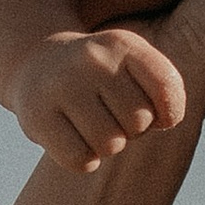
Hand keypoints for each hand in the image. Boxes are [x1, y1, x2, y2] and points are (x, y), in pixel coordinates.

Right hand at [12, 25, 187, 173]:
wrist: (37, 64)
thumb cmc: (100, 77)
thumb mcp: (134, 66)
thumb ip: (164, 88)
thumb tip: (166, 121)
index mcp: (123, 44)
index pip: (166, 88)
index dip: (168, 112)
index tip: (156, 112)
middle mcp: (92, 59)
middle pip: (139, 122)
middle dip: (131, 129)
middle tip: (112, 115)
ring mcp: (62, 86)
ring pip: (110, 144)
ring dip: (106, 146)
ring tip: (91, 125)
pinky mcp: (37, 115)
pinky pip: (80, 159)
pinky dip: (83, 159)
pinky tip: (74, 139)